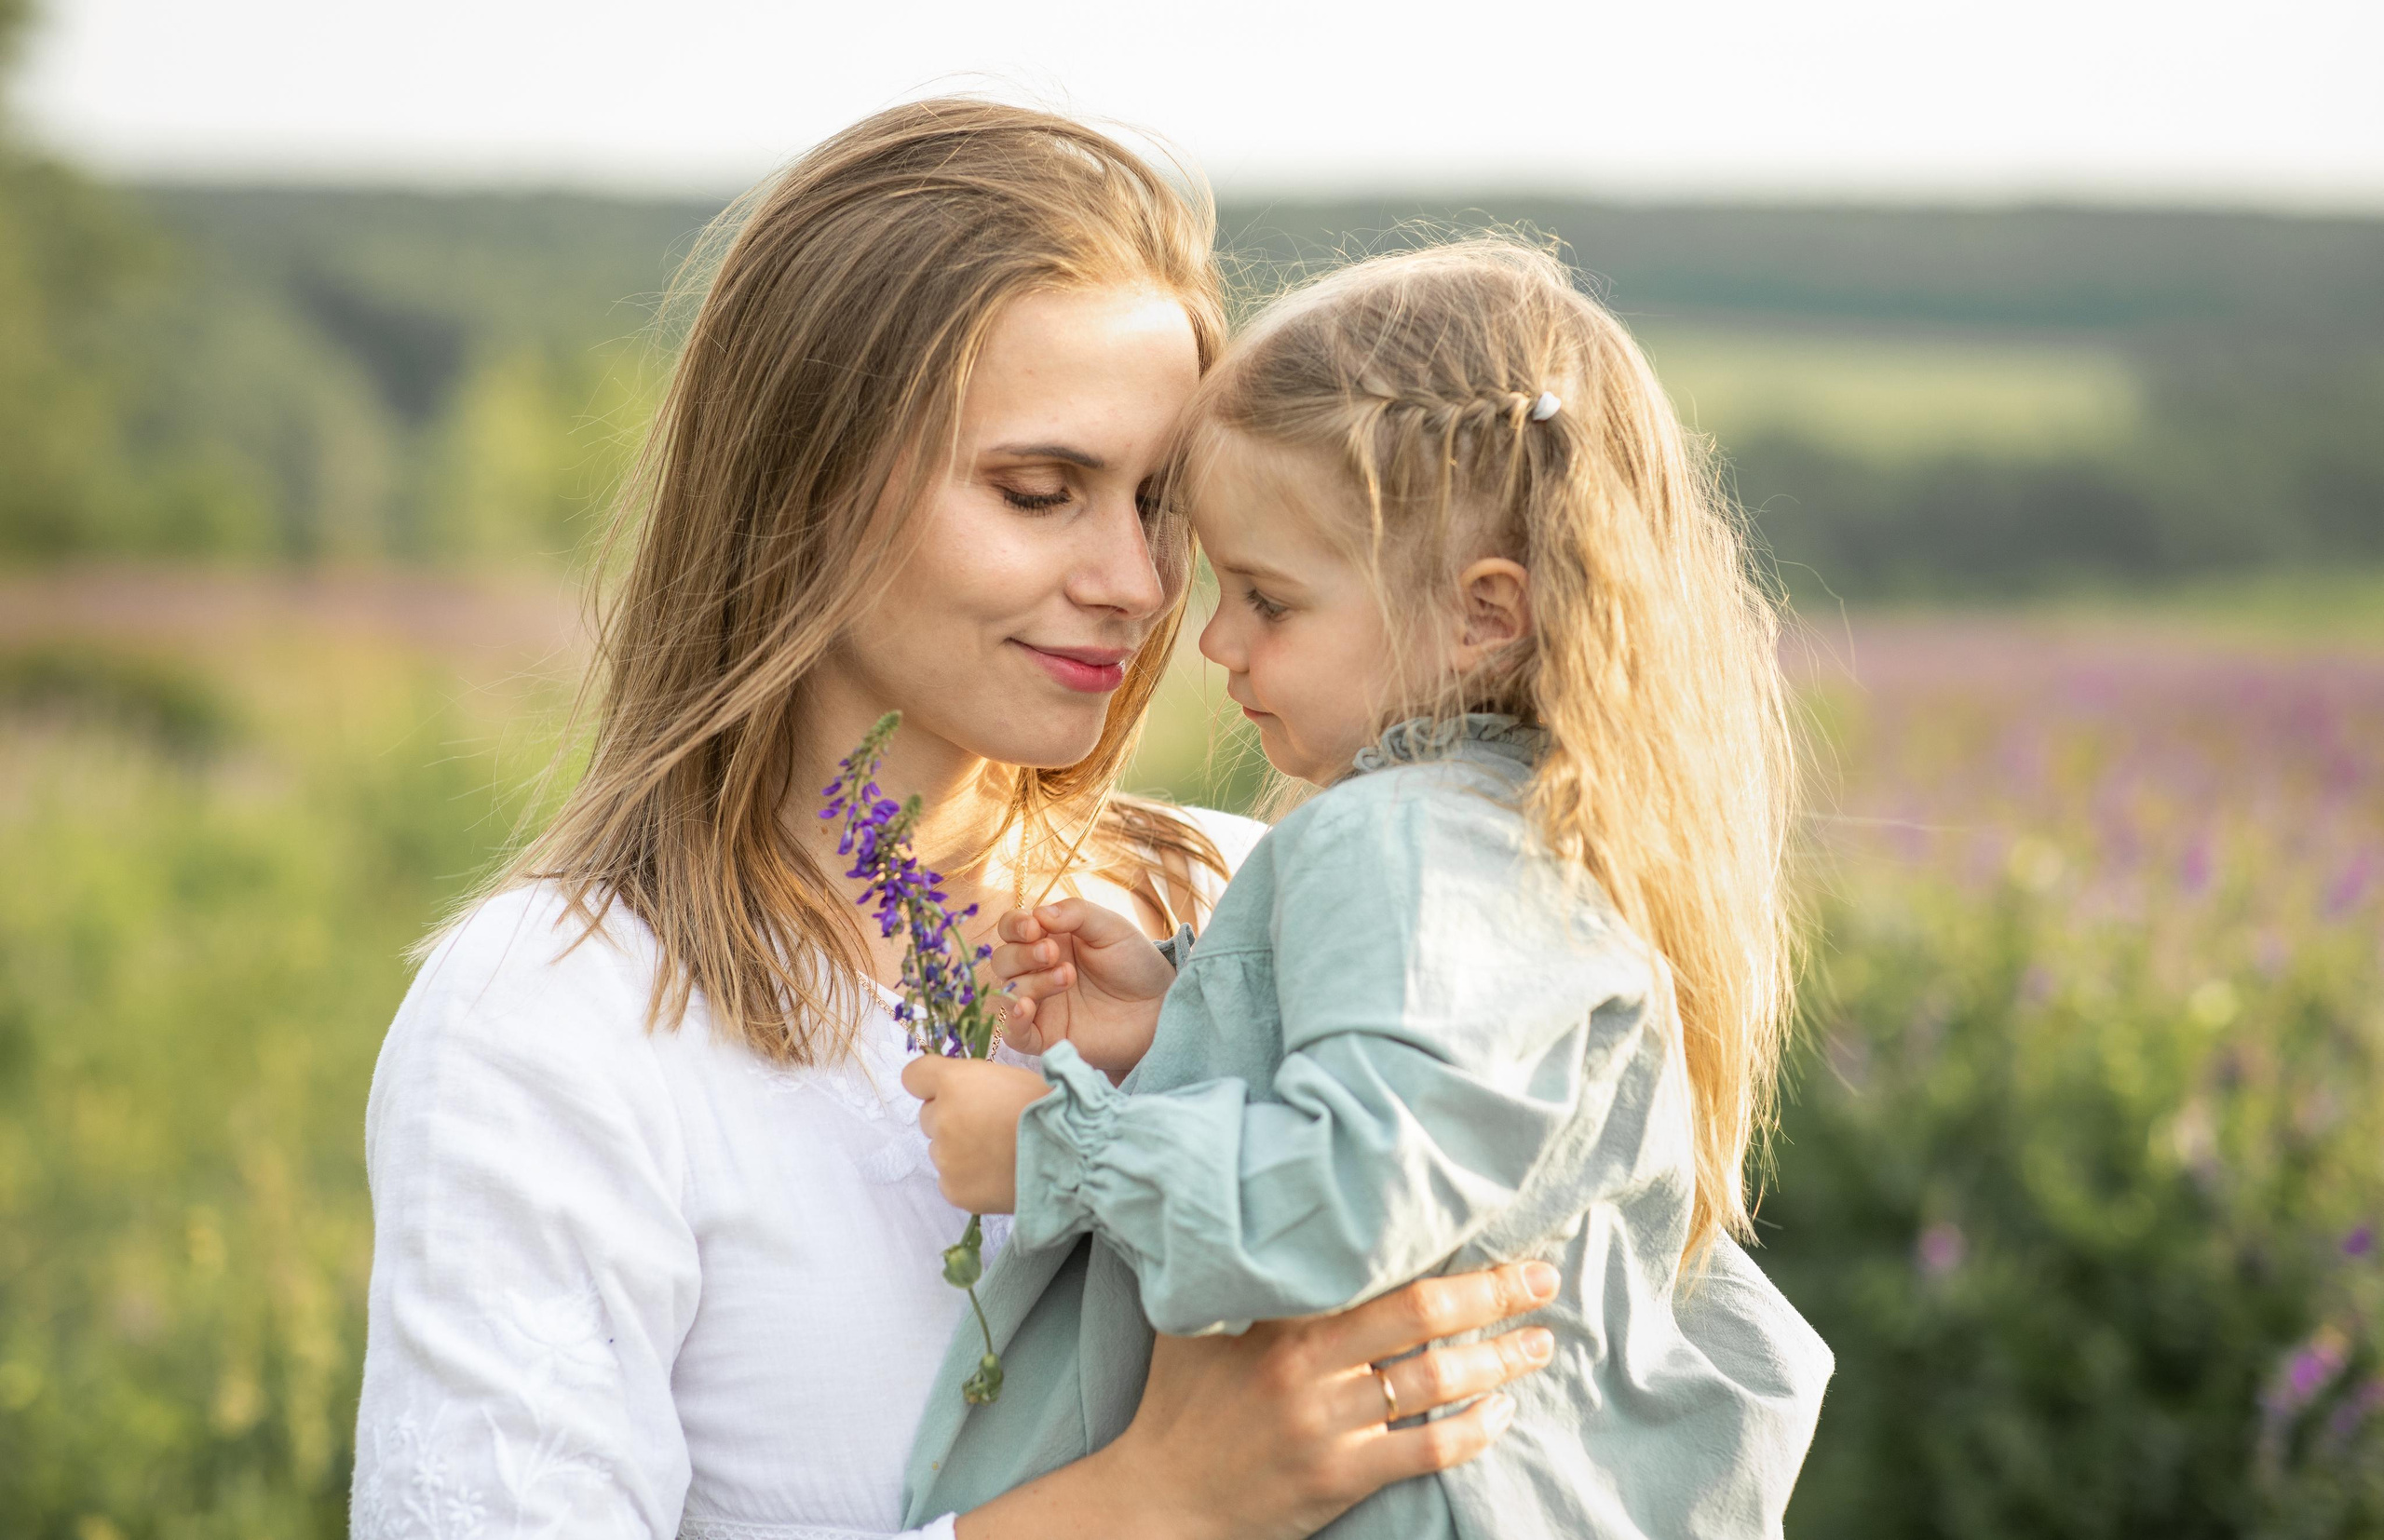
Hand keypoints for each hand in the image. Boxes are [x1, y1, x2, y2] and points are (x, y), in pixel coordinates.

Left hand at [901, 1055, 1050, 1213]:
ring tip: (999, 1153)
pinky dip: (968, 1178)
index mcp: (955, 1082)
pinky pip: (950, 1179)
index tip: (947, 1091)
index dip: (930, 1083)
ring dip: (960, 1149)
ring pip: (941, 1149)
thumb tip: (960, 1090)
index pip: (914, 1076)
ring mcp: (945, 1158)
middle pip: (929, 1115)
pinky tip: (997, 1174)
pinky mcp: (953, 1191)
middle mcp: (942, 1118)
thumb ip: (974, 1082)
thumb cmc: (1049, 1111)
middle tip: (988, 1125)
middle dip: (951, 1118)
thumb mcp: (1012, 1077)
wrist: (1071, 1158)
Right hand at [955, 1261, 1562, 1539]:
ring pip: (1436, 1381)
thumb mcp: (1196, 1320)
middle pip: (1420, 1314)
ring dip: (1500, 1360)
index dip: (1436, 1243)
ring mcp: (1326, 1422)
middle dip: (1493, 1292)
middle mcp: (1304, 1361)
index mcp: (1275, 1311)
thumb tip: (1270, 1199)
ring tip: (1539, 1343)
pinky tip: (1502, 1413)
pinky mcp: (1341, 1476)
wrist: (1158, 1500)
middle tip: (1543, 1276)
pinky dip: (1475, 1430)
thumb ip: (1239, 1269)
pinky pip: (1428, 1450)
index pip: (1369, 1263)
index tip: (1488, 1222)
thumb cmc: (1182, 1401)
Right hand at [988, 899, 1174, 1077]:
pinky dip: (1014, 1020)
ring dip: (1031, 981)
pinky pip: (1015, 1034)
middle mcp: (1037, 971)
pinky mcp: (1047, 1037)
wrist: (1159, 1004)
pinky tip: (1026, 1007)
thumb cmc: (1134, 962)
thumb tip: (1039, 913)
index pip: (1011, 928)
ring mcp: (1041, 1005)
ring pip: (1009, 992)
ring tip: (1067, 977)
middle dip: (1023, 954)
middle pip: (1003, 960)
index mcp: (1048, 939)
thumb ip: (1076, 913)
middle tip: (1053, 954)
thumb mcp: (1110, 927)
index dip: (1014, 925)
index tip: (1035, 928)